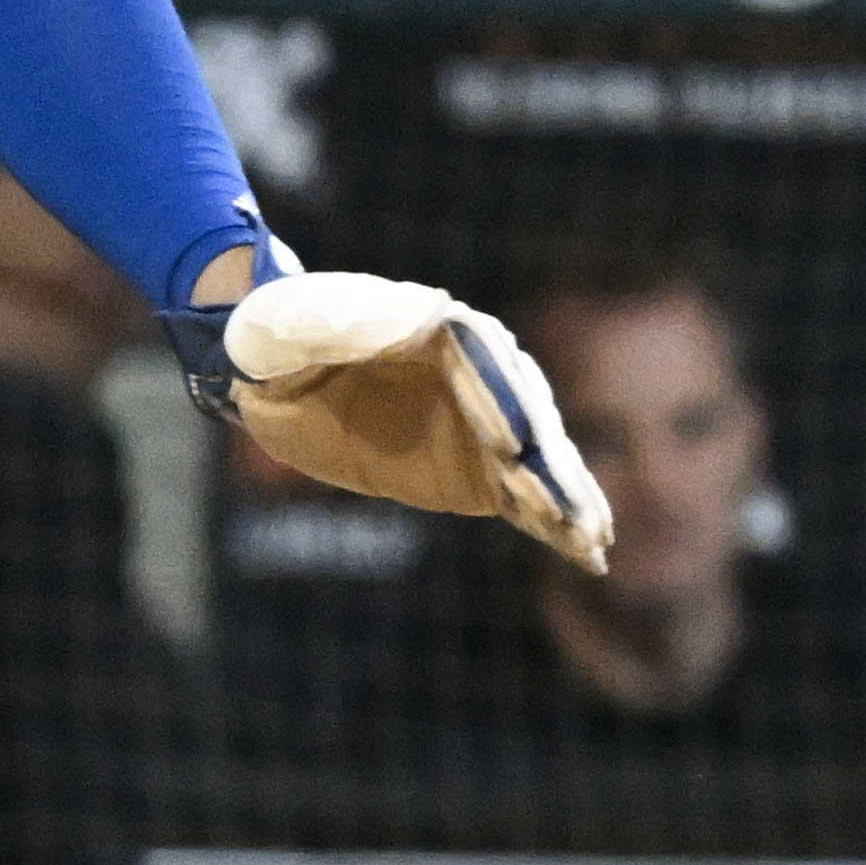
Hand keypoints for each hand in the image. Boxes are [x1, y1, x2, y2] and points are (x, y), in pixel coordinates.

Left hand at [196, 267, 614, 573]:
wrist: (270, 374)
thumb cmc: (278, 338)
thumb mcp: (295, 325)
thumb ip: (354, 320)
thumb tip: (433, 309)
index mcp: (441, 327)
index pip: (485, 362)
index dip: (499, 404)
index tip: (510, 448)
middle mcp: (478, 371)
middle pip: (526, 415)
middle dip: (550, 464)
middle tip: (574, 513)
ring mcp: (482, 420)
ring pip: (536, 459)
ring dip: (567, 498)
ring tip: (595, 543)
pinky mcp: (476, 464)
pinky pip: (521, 493)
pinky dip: (552, 521)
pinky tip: (586, 555)